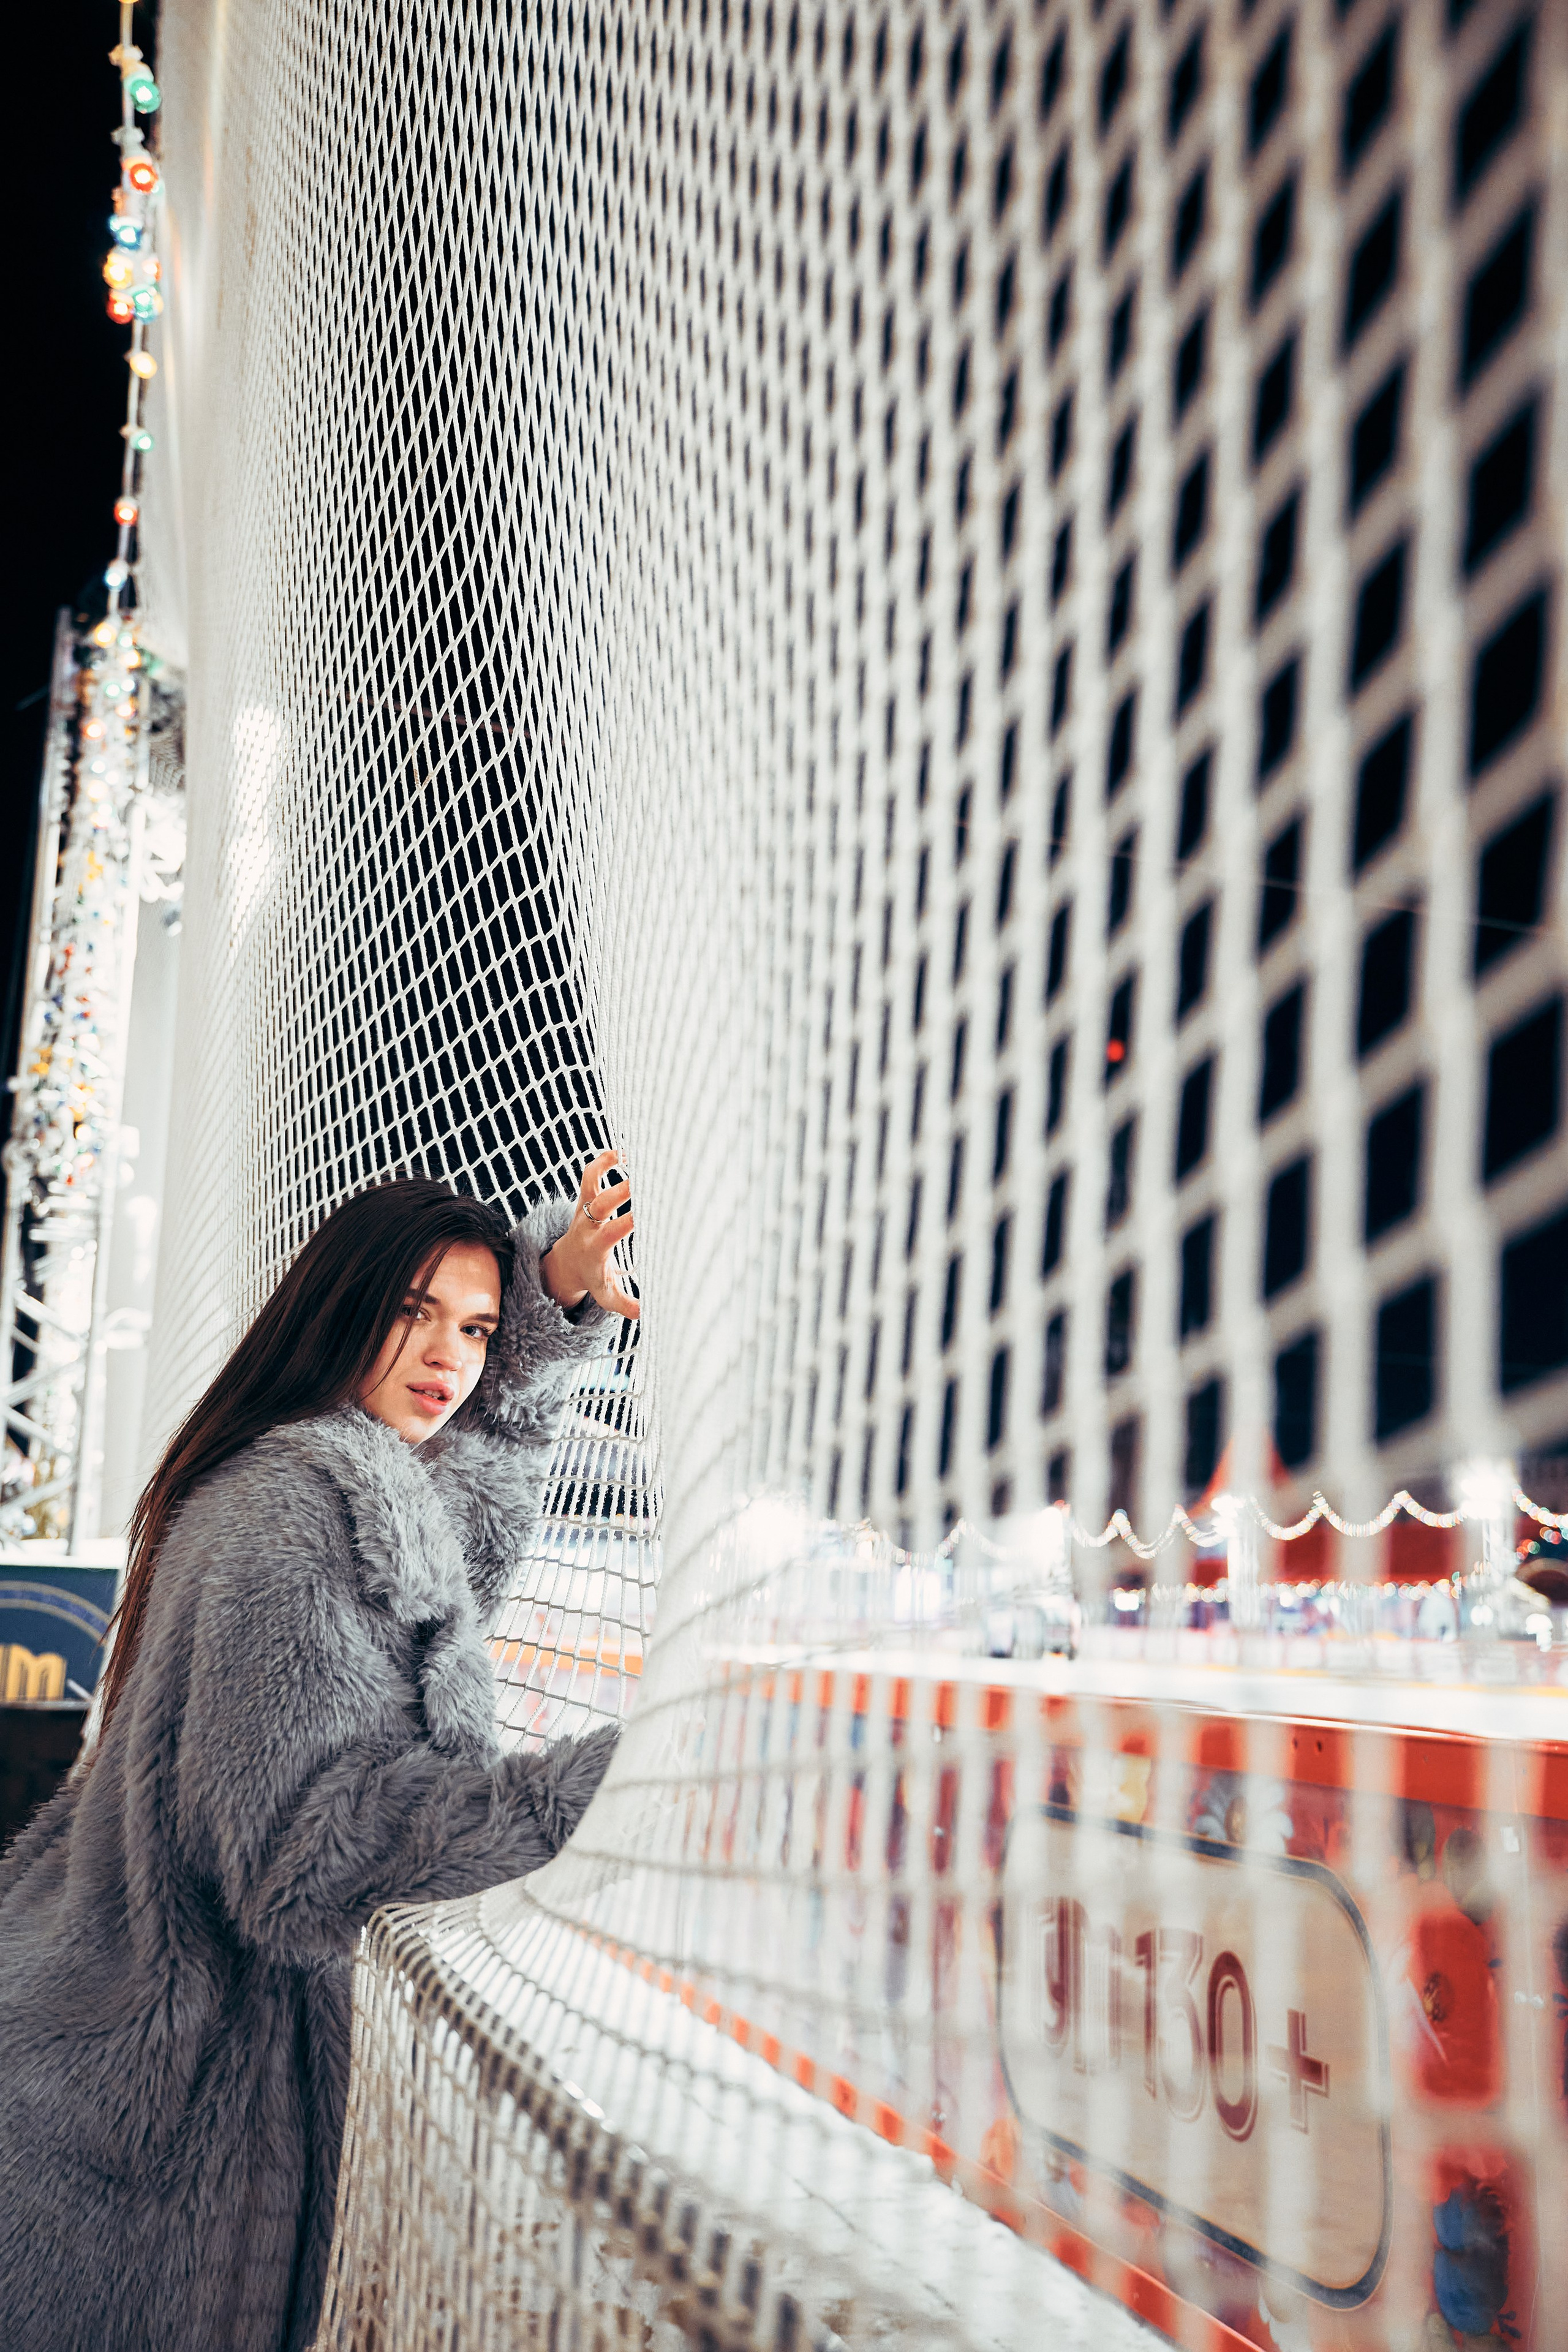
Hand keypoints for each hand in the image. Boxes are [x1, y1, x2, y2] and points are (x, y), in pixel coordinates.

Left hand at [539, 1149, 639, 1319]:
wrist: (566, 1264)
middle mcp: (587, 1224)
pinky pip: (590, 1172)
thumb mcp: (605, 1295)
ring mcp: (584, 1208)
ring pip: (589, 1180)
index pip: (613, 1231)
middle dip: (623, 1190)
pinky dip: (605, 1159)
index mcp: (595, 1247)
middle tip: (648, 1178)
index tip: (651, 1214)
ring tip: (631, 1153)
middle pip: (601, 1202)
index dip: (631, 1221)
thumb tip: (646, 1315)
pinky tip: (625, 1151)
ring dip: (606, 1164)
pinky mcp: (584, 1196)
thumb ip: (625, 1305)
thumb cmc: (591, 1278)